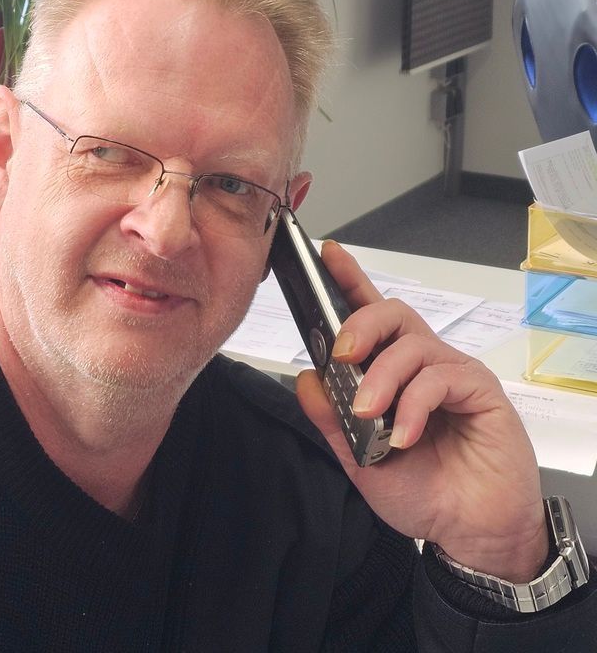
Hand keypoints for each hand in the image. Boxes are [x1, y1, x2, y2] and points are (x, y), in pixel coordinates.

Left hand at [295, 241, 547, 582]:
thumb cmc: (424, 491)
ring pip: (411, 345)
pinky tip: (405, 436)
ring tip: (369, 414)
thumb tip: (306, 378)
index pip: (370, 315)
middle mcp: (423, 363)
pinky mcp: (480, 390)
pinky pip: (438, 378)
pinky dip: (413, 406)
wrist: (471, 532)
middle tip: (342, 355)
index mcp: (393, 372)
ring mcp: (453, 373)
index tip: (327, 254)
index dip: (349, 279)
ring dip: (381, 378)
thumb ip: (332, 420)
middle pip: (393, 313)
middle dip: (360, 324)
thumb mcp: (361, 459)